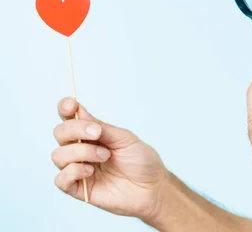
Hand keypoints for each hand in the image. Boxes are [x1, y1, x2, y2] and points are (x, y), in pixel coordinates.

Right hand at [51, 97, 168, 220]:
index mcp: (92, 134)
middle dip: (76, 130)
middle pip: (60, 133)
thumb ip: (101, 127)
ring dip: (82, 153)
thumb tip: (79, 112)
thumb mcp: (124, 138)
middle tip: (97, 133)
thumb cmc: (141, 161)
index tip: (71, 105)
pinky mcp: (78, 188)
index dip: (65, 108)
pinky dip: (74, 172)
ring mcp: (78, 168)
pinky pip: (60, 179)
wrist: (152, 186)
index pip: (70, 118)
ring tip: (105, 156)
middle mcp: (81, 149)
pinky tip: (91, 171)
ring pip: (58, 155)